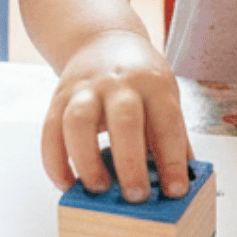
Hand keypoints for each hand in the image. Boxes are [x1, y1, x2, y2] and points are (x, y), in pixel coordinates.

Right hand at [41, 29, 190, 202]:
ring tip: (97, 189)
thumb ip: (174, 138)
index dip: (172, 159)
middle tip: (136, 196)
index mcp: (153, 83)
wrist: (102, 40)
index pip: (167, 123)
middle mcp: (118, 83)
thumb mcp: (166, 96)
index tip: (175, 191)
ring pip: (78, 122)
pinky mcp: (58, 99)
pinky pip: (49, 132)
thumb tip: (187, 183)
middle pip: (124, 119)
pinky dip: (55, 162)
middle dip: (130, 162)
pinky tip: (67, 183)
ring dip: (86, 160)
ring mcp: (84, 89)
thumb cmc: (140, 77)